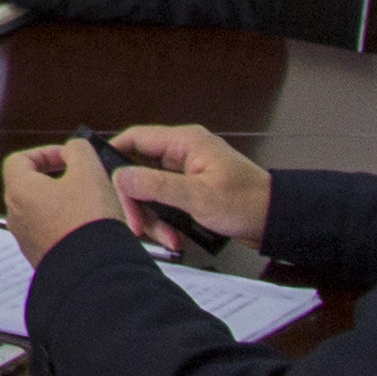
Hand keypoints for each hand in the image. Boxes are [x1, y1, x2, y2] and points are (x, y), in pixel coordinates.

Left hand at [0, 135, 129, 265]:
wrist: (95, 271)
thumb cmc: (87, 223)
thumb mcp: (89, 171)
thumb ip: (79, 150)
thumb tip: (73, 149)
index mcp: (19, 191)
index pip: (19, 160)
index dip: (44, 153)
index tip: (68, 157)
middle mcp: (16, 216)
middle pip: (31, 186)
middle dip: (57, 179)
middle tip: (82, 179)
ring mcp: (27, 239)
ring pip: (42, 212)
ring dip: (64, 203)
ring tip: (91, 205)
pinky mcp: (42, 257)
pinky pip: (51, 234)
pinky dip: (67, 226)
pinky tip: (89, 228)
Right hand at [101, 121, 270, 251]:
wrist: (277, 221)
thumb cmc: (248, 203)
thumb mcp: (199, 196)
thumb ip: (156, 185)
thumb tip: (121, 177)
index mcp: (185, 143)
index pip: (135, 139)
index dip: (113, 157)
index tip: (100, 179)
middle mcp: (183, 153)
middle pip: (139, 169)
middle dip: (136, 200)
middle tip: (136, 223)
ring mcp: (186, 172)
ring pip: (150, 189)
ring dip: (152, 215)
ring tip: (165, 237)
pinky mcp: (191, 190)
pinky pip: (164, 201)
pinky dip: (164, 220)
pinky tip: (174, 236)